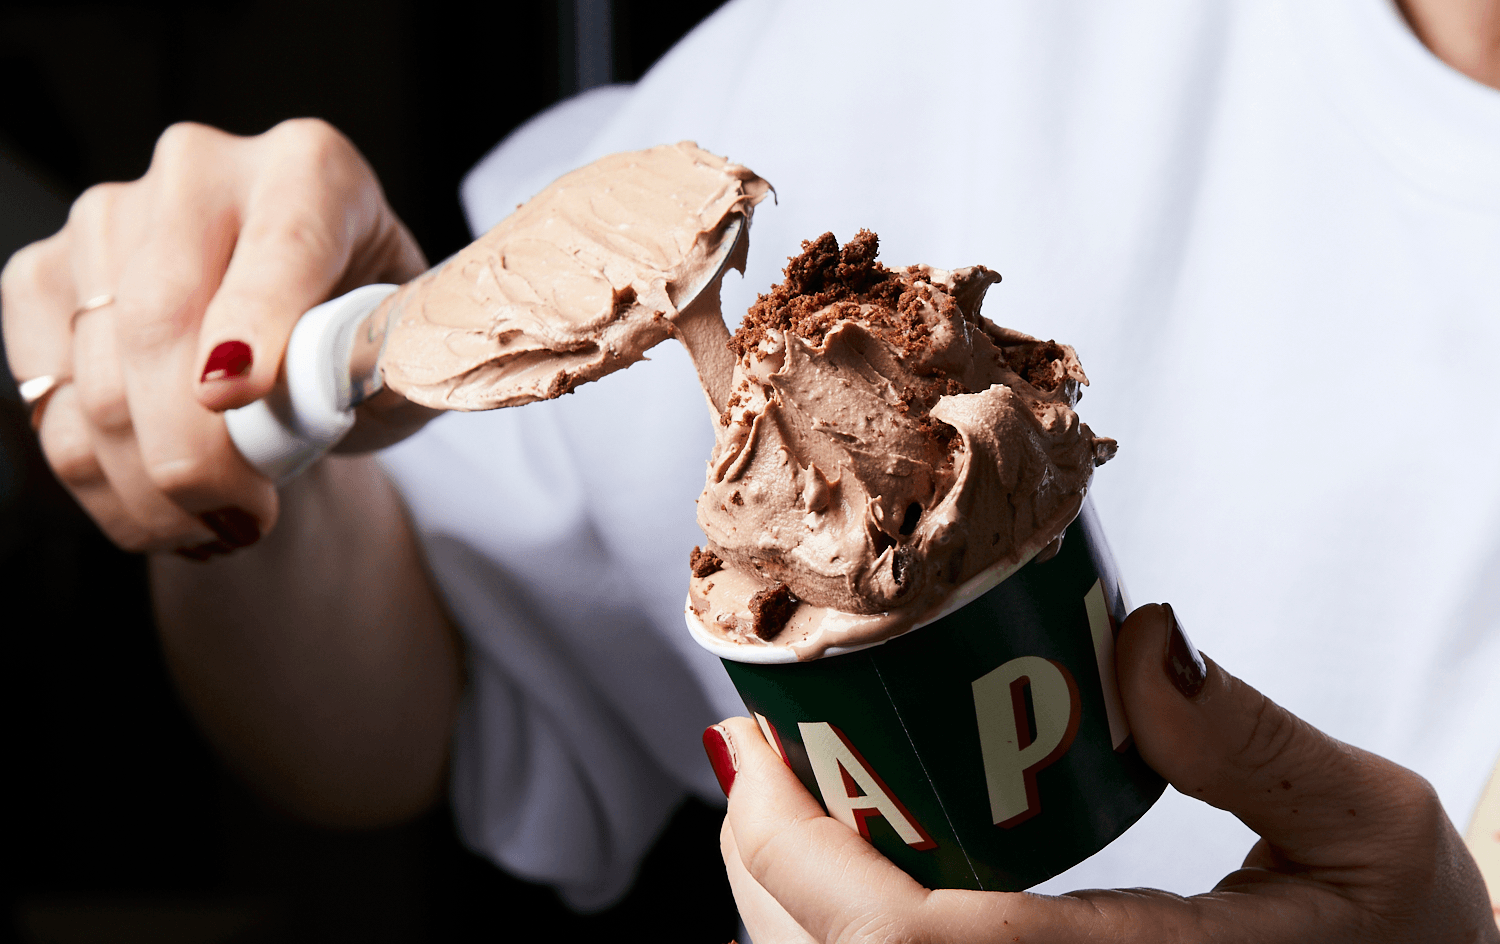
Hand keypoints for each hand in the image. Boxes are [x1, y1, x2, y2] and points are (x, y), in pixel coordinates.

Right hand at [1, 119, 426, 558]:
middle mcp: (198, 173)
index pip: (280, 243)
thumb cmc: (360, 339)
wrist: (293, 337)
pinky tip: (162, 513)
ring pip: (99, 376)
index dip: (253, 321)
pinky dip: (107, 482)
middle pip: (163, 319)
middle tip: (243, 521)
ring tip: (214, 528)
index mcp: (310, 170)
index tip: (239, 398)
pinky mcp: (42, 276)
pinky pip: (50, 402)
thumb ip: (402, 365)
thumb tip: (381, 382)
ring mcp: (106, 219)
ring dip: (151, 484)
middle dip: (195, 447)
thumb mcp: (406, 352)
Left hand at [714, 603, 1498, 942]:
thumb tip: (1135, 638)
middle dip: (763, 860)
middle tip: (751, 744)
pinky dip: (834, 926)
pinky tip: (847, 853)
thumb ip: (1256, 741)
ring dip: (785, 893)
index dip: (797, 854)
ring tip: (783, 785)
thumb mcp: (1375, 833)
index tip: (753, 747)